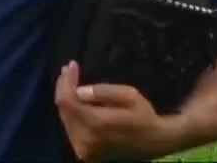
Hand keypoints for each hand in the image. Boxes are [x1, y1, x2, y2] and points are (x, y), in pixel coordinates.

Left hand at [54, 60, 186, 161]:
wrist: (153, 142)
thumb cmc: (143, 116)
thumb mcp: (129, 96)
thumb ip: (103, 92)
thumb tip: (78, 90)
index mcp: (96, 124)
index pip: (68, 101)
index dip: (66, 81)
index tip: (71, 65)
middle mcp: (85, 139)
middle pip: (64, 109)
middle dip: (64, 87)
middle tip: (68, 70)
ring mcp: (83, 148)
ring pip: (65, 118)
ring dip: (67, 99)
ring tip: (70, 81)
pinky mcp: (85, 152)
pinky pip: (71, 127)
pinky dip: (72, 112)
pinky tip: (76, 100)